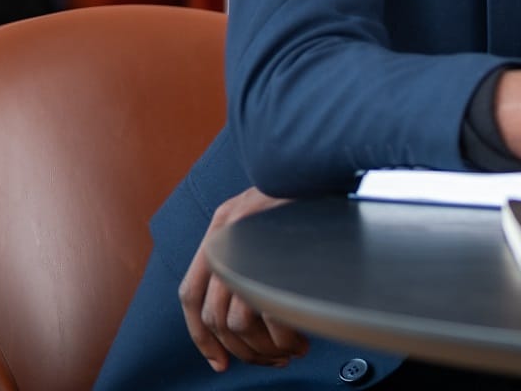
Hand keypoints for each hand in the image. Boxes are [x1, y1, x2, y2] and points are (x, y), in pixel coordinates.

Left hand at [180, 186, 307, 370]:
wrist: (330, 160)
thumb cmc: (311, 194)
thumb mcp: (270, 216)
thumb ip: (252, 247)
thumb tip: (254, 301)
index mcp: (221, 228)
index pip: (190, 294)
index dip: (201, 335)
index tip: (219, 360)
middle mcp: (225, 233)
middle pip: (212, 314)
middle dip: (239, 349)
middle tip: (269, 360)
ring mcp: (249, 239)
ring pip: (236, 320)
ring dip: (262, 347)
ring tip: (290, 351)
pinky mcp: (274, 247)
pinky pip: (267, 311)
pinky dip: (281, 336)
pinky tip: (297, 339)